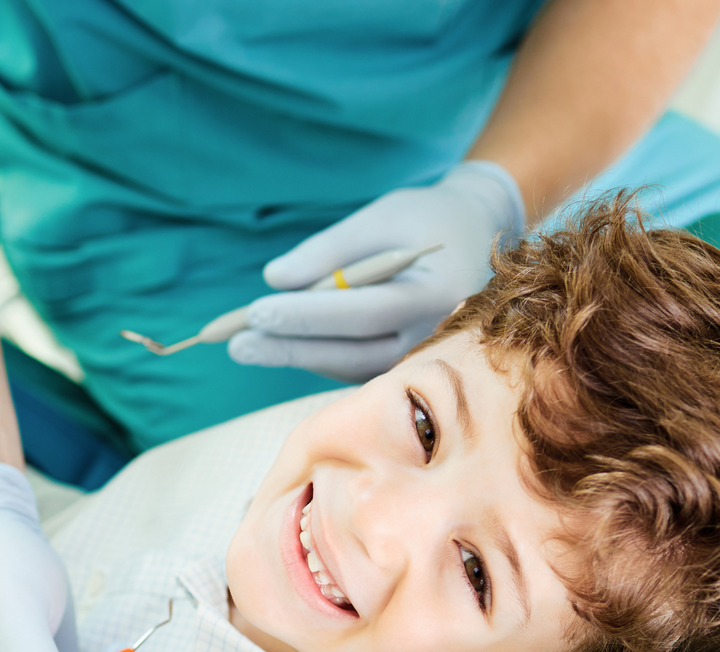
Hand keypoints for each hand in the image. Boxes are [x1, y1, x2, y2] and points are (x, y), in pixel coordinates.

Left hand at [228, 162, 526, 381]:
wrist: (482, 236)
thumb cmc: (429, 218)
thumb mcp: (383, 216)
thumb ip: (331, 248)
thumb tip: (275, 280)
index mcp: (438, 292)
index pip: (363, 311)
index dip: (308, 315)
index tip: (257, 311)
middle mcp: (437, 336)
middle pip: (352, 352)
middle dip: (290, 347)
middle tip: (237, 343)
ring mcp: (426, 358)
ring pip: (350, 366)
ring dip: (296, 356)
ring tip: (246, 344)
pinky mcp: (409, 365)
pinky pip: (356, 367)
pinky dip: (317, 355)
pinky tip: (279, 344)